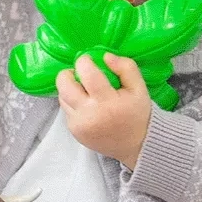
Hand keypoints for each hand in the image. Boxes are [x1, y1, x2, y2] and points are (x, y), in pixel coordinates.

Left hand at [56, 52, 152, 167]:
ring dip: (69, 88)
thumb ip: (126, 68)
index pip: (87, 74)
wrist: (135, 145)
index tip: (88, 59)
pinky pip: (66, 109)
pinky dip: (73, 103)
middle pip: (64, 85)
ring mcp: (78, 124)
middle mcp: (89, 114)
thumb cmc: (138, 114)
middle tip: (78, 73)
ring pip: (62, 97)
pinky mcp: (73, 131)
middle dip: (68, 73)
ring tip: (84, 89)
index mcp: (107, 102)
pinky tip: (87, 104)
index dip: (84, 62)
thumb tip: (105, 56)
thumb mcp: (139, 88)